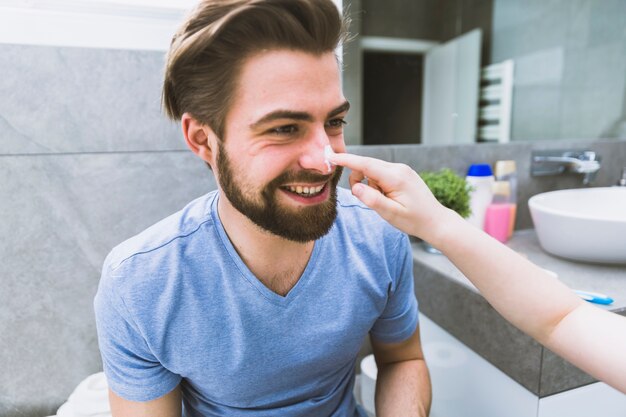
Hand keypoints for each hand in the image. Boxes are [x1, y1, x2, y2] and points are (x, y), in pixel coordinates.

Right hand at [328, 152, 453, 240]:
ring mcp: (401, 169)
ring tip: (384, 201)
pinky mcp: (402, 173)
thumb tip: (355, 187)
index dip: (347, 160)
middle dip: (359, 179)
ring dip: (370, 184)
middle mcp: (399, 168)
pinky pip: (381, 173)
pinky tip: (388, 197)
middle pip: (367, 165)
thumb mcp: (391, 213)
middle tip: (367, 199)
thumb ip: (372, 199)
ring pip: (373, 170)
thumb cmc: (414, 220)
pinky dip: (377, 184)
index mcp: (395, 177)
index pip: (365, 164)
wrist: (435, 221)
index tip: (331, 156)